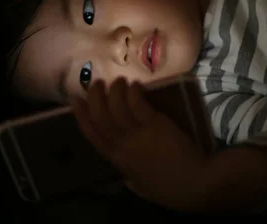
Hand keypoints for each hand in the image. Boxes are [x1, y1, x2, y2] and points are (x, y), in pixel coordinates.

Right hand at [70, 78, 209, 210]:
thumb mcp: (140, 187)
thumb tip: (125, 178)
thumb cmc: (167, 187)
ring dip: (115, 89)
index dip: (80, 114)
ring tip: (119, 80)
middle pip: (100, 115)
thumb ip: (129, 179)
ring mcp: (137, 133)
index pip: (91, 133)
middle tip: (97, 82)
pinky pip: (137, 103)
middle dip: (95, 96)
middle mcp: (122, 144)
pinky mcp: (155, 124)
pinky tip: (136, 85)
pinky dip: (133, 92)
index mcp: (116, 159)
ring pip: (116, 106)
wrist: (191, 182)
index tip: (74, 98)